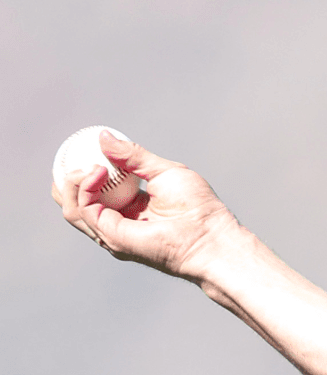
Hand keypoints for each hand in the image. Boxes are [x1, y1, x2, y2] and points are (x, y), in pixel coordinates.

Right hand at [51, 130, 244, 281]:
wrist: (211, 235)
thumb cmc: (199, 208)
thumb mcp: (164, 171)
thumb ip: (134, 157)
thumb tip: (103, 137)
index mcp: (131, 208)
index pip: (93, 193)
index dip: (81, 172)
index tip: (81, 149)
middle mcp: (118, 223)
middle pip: (74, 202)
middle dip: (67, 178)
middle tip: (76, 156)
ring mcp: (112, 233)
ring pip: (72, 207)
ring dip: (73, 180)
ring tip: (93, 165)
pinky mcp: (112, 237)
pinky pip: (83, 209)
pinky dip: (84, 187)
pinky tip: (98, 171)